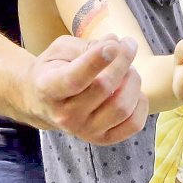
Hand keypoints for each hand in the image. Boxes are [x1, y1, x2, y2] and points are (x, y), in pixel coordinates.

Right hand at [28, 34, 148, 144]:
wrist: (42, 101)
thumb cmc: (55, 69)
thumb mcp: (61, 49)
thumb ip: (87, 45)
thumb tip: (115, 43)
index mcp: (48, 88)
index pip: (74, 79)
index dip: (96, 61)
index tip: (114, 45)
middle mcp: (64, 115)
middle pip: (104, 87)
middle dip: (123, 60)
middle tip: (126, 45)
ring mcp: (83, 131)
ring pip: (121, 107)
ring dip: (133, 81)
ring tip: (128, 69)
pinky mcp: (101, 139)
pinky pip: (133, 124)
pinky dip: (140, 103)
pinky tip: (132, 89)